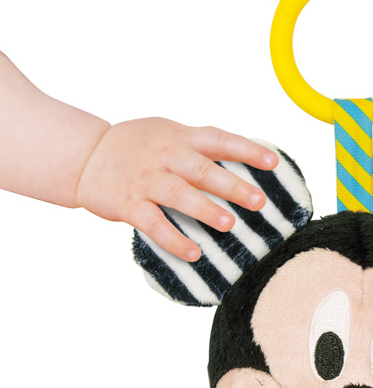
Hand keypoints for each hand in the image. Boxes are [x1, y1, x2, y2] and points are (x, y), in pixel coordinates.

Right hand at [76, 119, 277, 260]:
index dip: (246, 150)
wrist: (85, 155)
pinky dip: (173, 239)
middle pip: (202, 169)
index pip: (218, 140)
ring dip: (204, 210)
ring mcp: (145, 180)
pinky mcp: (128, 203)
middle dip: (232, 186)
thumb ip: (198, 147)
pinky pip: (153, 223)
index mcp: (179, 138)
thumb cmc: (136, 147)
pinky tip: (193, 253)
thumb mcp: (167, 134)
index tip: (273, 162)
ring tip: (228, 225)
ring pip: (178, 194)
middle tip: (259, 201)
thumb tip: (242, 161)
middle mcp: (164, 156)